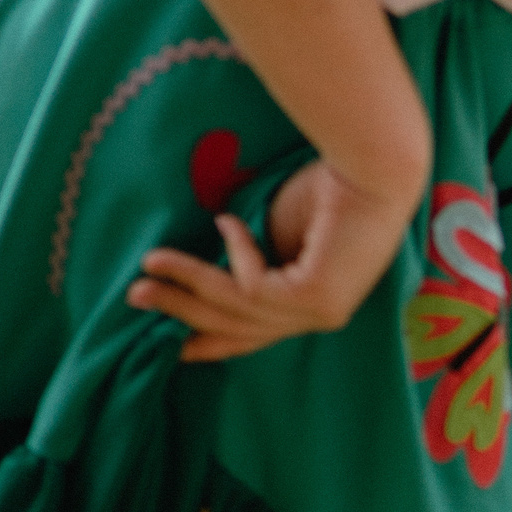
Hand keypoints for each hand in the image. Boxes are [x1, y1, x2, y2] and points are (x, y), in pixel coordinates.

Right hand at [127, 158, 419, 361]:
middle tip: (136, 297)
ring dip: (186, 283)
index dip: (214, 339)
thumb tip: (206, 279)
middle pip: (239, 327)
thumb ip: (250, 265)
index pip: (259, 333)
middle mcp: (324, 315)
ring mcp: (323, 311)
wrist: (375, 165)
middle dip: (183, 313)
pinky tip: (227, 222)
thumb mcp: (280, 236)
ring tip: (148, 263)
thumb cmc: (335, 189)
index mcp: (319, 304)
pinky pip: (250, 286)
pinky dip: (233, 253)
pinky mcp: (316, 299)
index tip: (175, 345)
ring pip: (236, 307)